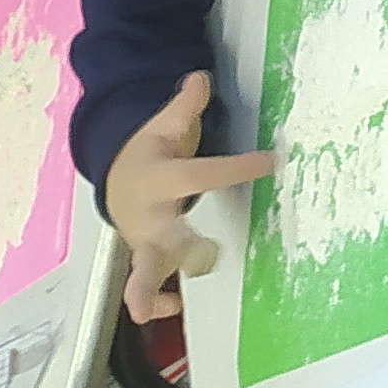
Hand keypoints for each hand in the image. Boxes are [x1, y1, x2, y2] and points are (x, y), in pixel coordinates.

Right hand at [105, 73, 272, 323]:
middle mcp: (150, 216)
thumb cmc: (151, 154)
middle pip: (162, 233)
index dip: (236, 168)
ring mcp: (145, 243)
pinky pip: (146, 286)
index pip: (201, 174)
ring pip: (143, 270)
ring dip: (148, 289)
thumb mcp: (163, 127)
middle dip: (180, 247)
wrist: (116, 184)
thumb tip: (200, 77)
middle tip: (201, 259)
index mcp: (159, 178)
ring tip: (156, 309)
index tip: (272, 161)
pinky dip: (155, 301)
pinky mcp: (146, 261)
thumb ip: (183, 106)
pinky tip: (172, 308)